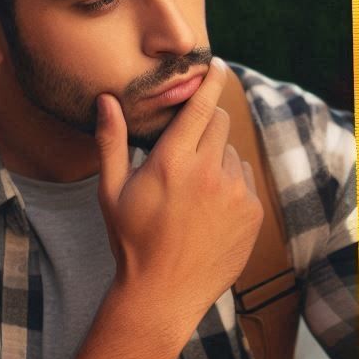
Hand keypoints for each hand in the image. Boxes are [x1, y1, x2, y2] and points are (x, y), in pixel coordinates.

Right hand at [94, 57, 263, 336]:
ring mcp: (235, 193)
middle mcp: (209, 172)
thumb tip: (106, 100)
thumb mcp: (112, 192)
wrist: (163, 294)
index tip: (216, 65)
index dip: (209, 81)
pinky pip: (245, 182)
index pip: (199, 106)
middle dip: (206, 124)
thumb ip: (112, 142)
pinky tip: (209, 214)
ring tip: (192, 197)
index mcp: (172, 162)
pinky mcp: (252, 212)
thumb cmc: (131, 241)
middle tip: (186, 150)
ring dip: (217, 161)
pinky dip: (231, 187)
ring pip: (232, 154)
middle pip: (220, 122)